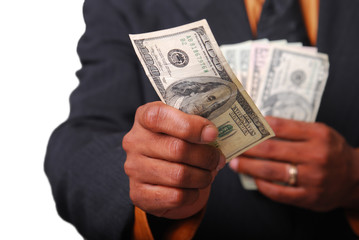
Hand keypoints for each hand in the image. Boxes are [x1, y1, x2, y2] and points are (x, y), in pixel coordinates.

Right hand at [123, 101, 225, 218]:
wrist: (158, 173)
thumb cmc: (175, 142)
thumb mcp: (182, 125)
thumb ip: (196, 125)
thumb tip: (212, 135)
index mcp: (144, 117)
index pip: (160, 116)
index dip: (190, 125)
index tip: (212, 134)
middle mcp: (134, 142)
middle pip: (177, 149)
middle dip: (206, 156)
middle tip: (218, 159)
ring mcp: (134, 169)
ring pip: (179, 176)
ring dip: (203, 177)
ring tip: (209, 174)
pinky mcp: (139, 194)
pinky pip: (176, 196)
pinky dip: (192, 194)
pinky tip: (194, 188)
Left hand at [229, 116, 358, 210]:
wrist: (355, 178)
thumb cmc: (331, 151)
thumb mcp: (320, 133)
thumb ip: (294, 129)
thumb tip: (260, 124)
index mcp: (318, 135)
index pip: (280, 126)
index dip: (257, 126)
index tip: (242, 126)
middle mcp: (316, 156)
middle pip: (272, 150)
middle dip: (247, 148)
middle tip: (233, 147)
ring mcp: (313, 178)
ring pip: (272, 171)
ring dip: (249, 167)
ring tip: (235, 164)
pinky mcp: (309, 197)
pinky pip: (279, 193)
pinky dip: (263, 186)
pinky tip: (254, 180)